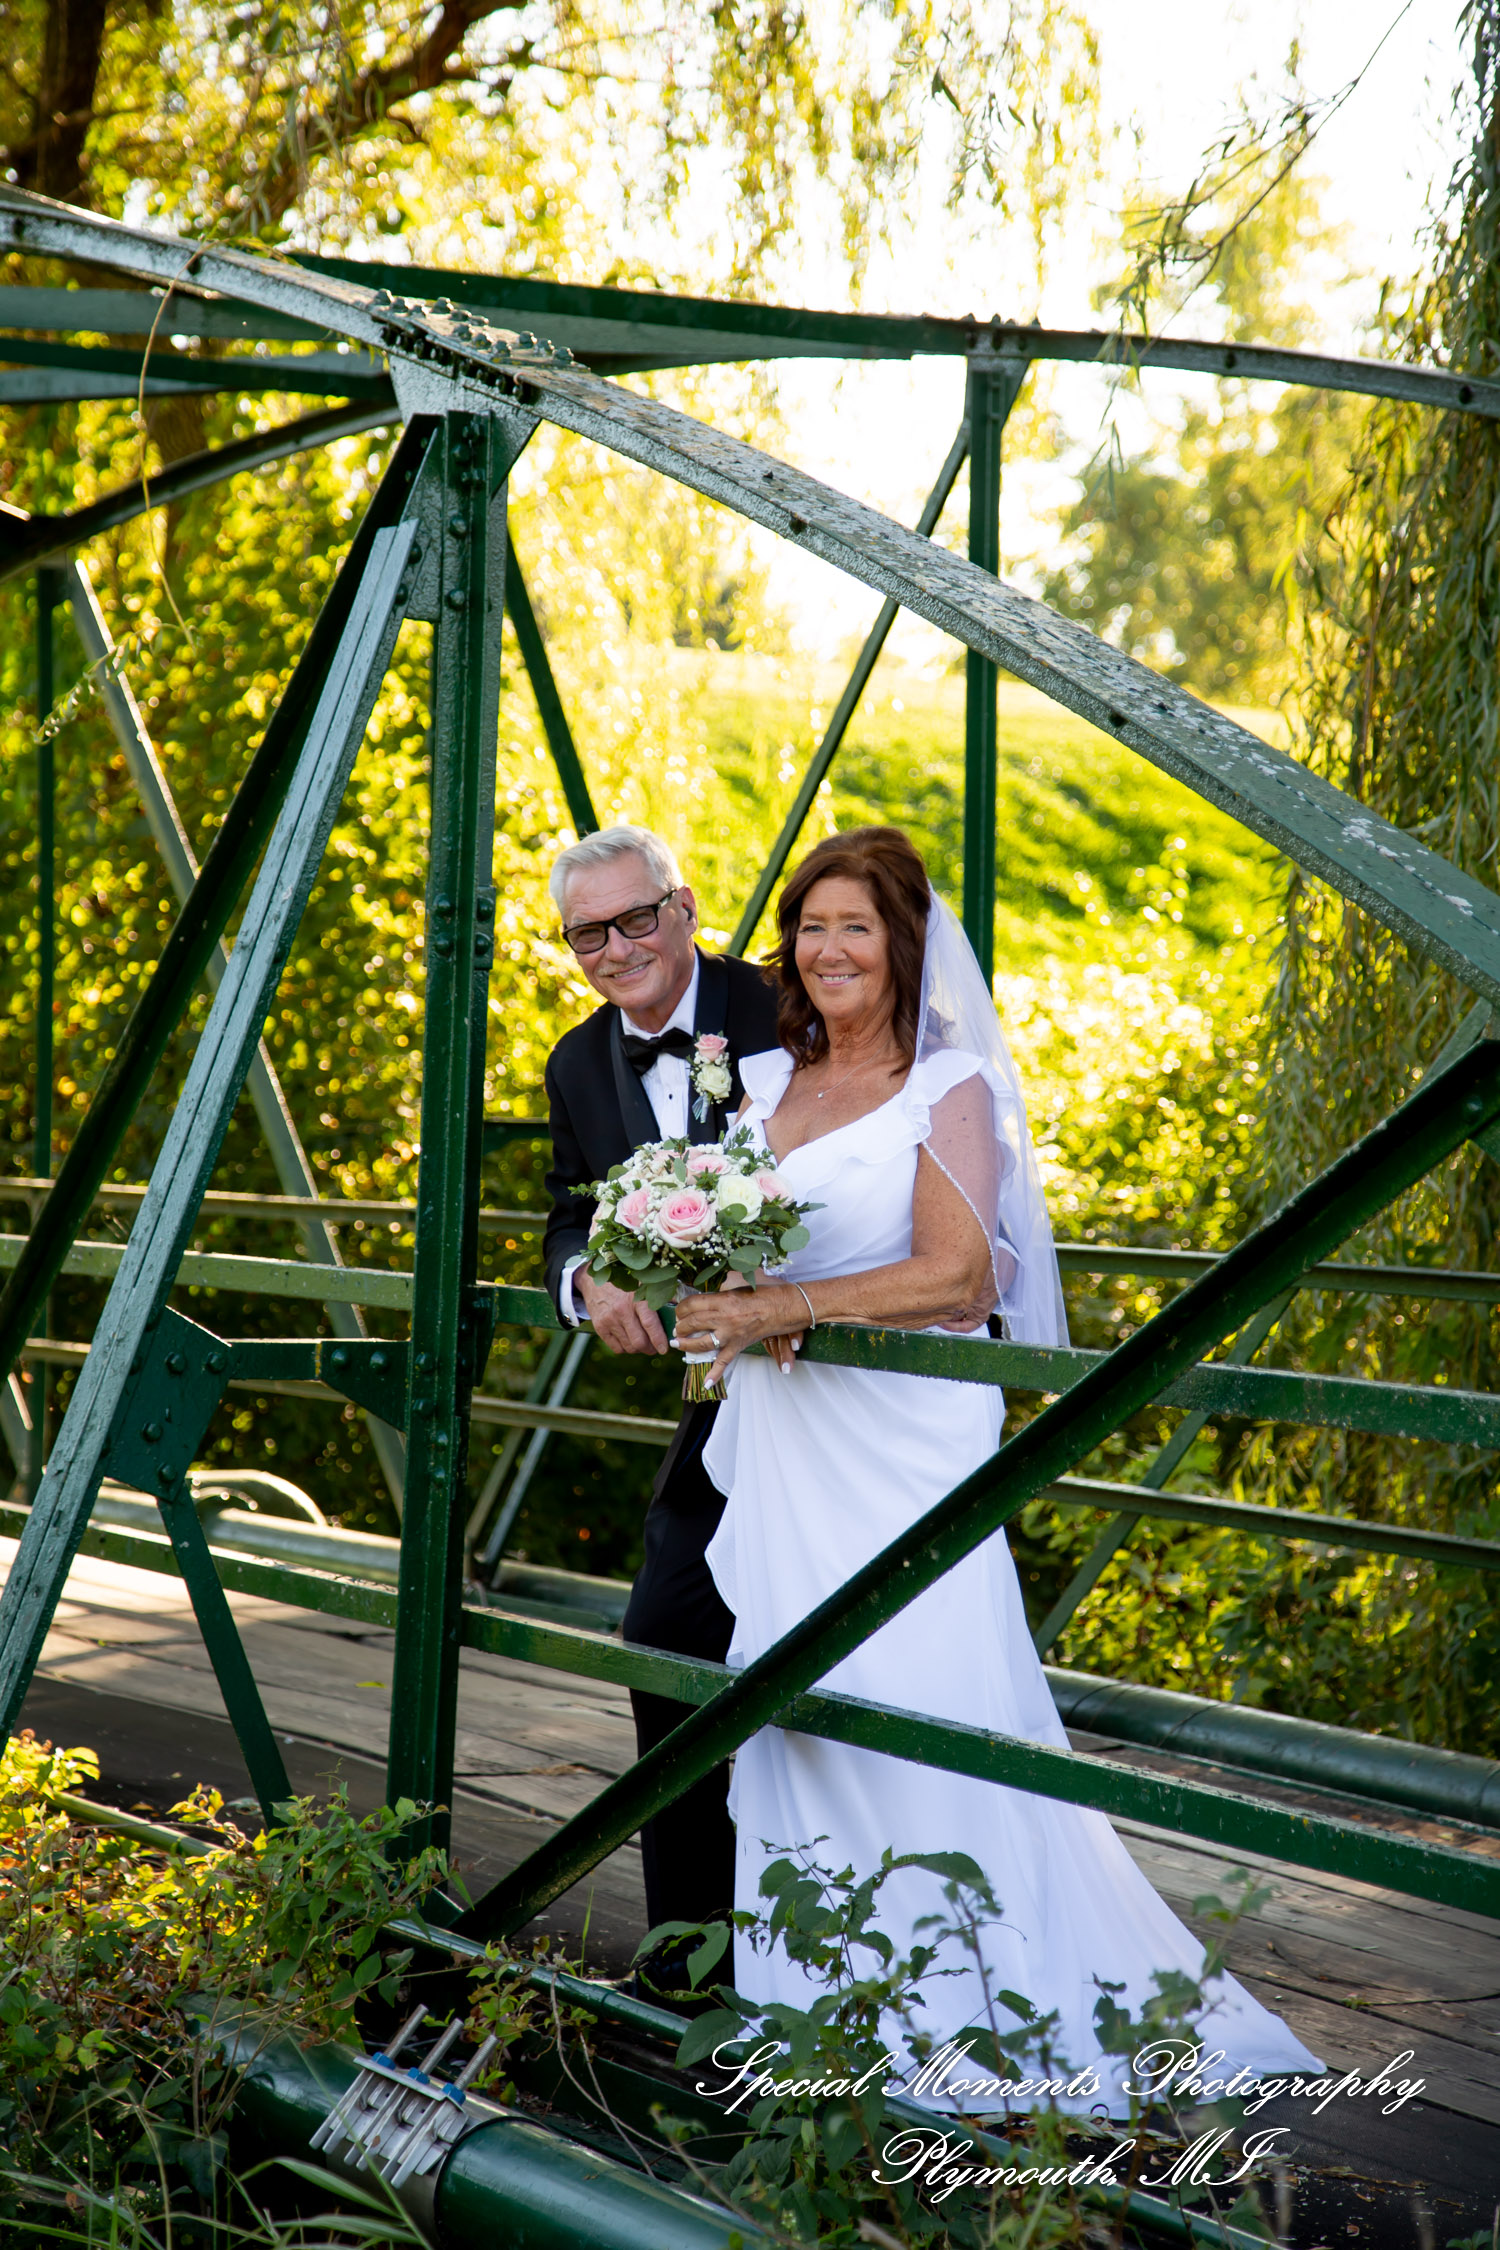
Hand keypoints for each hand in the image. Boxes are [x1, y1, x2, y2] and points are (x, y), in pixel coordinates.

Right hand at [576, 1268, 668, 1355]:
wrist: (595, 1280)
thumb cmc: (624, 1283)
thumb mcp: (643, 1284)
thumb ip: (661, 1297)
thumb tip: (678, 1310)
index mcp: (636, 1299)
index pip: (650, 1324)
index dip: (659, 1340)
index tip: (665, 1348)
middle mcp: (621, 1310)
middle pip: (639, 1341)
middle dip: (650, 1349)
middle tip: (655, 1348)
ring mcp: (609, 1320)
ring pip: (629, 1347)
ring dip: (639, 1349)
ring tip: (643, 1342)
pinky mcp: (600, 1327)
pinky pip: (616, 1348)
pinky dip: (626, 1348)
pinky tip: (629, 1340)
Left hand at [675, 1283, 806, 1384]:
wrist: (783, 1307)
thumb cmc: (761, 1295)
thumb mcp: (736, 1290)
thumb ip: (718, 1298)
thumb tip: (701, 1303)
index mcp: (723, 1300)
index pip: (692, 1304)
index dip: (681, 1308)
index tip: (679, 1310)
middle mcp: (724, 1318)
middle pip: (694, 1322)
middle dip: (681, 1326)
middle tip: (677, 1328)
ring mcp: (731, 1334)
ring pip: (703, 1343)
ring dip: (687, 1345)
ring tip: (679, 1343)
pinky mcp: (739, 1345)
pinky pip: (724, 1362)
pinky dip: (715, 1374)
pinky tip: (706, 1384)